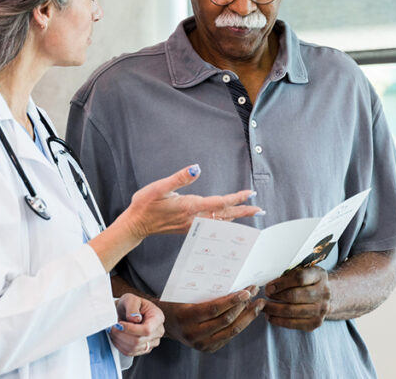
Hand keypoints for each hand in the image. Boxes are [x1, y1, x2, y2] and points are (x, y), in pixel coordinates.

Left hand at [108, 294, 164, 356]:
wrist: (129, 311)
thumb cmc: (131, 304)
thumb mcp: (131, 299)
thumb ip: (132, 307)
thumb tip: (135, 319)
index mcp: (158, 318)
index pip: (147, 330)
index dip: (131, 329)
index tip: (119, 324)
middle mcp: (158, 331)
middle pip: (139, 341)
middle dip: (121, 335)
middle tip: (112, 327)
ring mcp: (152, 342)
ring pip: (133, 348)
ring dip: (119, 340)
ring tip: (113, 330)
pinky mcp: (144, 349)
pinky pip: (130, 352)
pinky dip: (120, 346)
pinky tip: (117, 337)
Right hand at [125, 164, 262, 236]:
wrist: (135, 225)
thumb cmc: (145, 204)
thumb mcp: (160, 187)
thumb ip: (179, 177)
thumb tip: (197, 168)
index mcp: (190, 206)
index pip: (220, 202)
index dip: (236, 197)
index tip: (250, 193)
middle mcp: (194, 218)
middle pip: (224, 215)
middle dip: (243, 211)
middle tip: (260, 209)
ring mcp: (192, 225)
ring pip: (219, 221)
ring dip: (236, 217)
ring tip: (250, 213)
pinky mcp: (188, 227)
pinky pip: (212, 225)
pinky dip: (224, 221)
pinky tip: (228, 220)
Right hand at [161, 286, 263, 352]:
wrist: (166, 324)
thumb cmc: (176, 303)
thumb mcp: (185, 295)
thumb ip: (204, 291)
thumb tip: (230, 279)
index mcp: (187, 318)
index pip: (215, 309)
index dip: (233, 300)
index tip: (246, 291)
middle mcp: (194, 334)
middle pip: (227, 321)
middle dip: (244, 306)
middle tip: (255, 292)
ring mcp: (202, 344)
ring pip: (232, 331)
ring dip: (248, 316)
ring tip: (258, 304)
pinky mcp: (209, 349)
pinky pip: (229, 336)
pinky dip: (241, 324)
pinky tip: (248, 313)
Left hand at [261, 267, 330, 330]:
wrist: (324, 296)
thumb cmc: (308, 281)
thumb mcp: (302, 271)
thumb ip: (289, 275)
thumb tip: (270, 286)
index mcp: (319, 276)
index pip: (299, 278)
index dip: (281, 283)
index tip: (269, 287)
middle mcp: (324, 293)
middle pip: (294, 296)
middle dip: (275, 297)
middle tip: (264, 297)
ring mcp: (321, 309)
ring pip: (292, 311)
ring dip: (274, 310)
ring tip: (263, 308)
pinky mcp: (316, 323)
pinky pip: (294, 324)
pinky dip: (279, 321)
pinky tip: (270, 317)